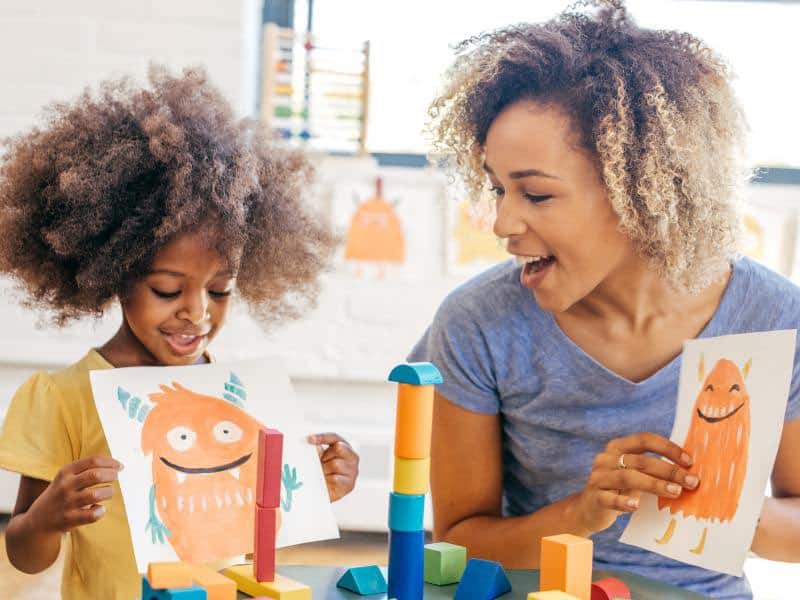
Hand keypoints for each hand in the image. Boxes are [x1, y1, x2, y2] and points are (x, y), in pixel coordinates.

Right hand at [27, 456, 122, 533]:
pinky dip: (100, 511)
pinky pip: (93, 514)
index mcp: (66, 471)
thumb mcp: (66, 477)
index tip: (120, 466)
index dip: (110, 462)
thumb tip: (115, 464)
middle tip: (116, 477)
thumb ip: (85, 469)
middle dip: (112, 475)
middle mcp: (65, 485)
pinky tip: (99, 509)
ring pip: (96, 494)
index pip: (93, 460)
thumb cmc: (60, 495)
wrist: (37, 521)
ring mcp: (67, 503)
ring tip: (108, 493)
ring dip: (108, 492)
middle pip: (96, 475)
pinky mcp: (68, 519)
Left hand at [308, 433, 358, 501]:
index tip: (309, 439)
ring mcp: (353, 471)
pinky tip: (325, 482)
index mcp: (345, 448)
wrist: (323, 495)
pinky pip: (336, 479)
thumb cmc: (323, 474)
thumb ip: (318, 452)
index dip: (322, 437)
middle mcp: (352, 458)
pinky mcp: (350, 484)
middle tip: (319, 464)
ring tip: (321, 475)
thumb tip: (313, 445)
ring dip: (325, 470)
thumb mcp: (320, 459)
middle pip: (339, 448)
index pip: (335, 438)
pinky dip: (327, 480)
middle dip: (325, 456)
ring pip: (336, 464)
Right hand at [574, 433, 697, 533]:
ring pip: (628, 478)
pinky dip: (623, 502)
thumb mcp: (634, 475)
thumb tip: (689, 471)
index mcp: (617, 447)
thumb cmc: (620, 490)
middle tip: (691, 481)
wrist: (589, 510)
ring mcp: (598, 477)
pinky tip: (636, 506)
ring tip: (676, 492)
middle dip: (669, 470)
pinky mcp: (594, 497)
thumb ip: (652, 469)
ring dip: (655, 485)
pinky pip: (610, 499)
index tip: (689, 461)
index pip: (644, 440)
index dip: (667, 448)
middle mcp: (606, 458)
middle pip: (640, 460)